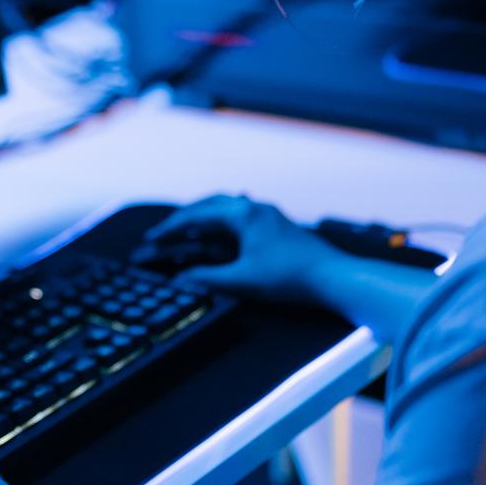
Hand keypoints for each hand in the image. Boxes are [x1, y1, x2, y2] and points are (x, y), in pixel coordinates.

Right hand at [145, 194, 341, 302]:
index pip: (197, 215)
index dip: (171, 228)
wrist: (333, 277)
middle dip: (186, 217)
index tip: (152, 237)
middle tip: (166, 231)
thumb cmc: (290, 276)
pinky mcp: (277, 226)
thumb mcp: (242, 280)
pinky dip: (223, 224)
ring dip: (205, 218)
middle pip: (210, 204)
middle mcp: (255, 208)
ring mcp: (268, 215)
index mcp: (243, 214)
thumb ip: (208, 278)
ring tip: (189, 232)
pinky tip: (221, 236)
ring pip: (227, 208)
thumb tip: (182, 279)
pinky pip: (241, 217)